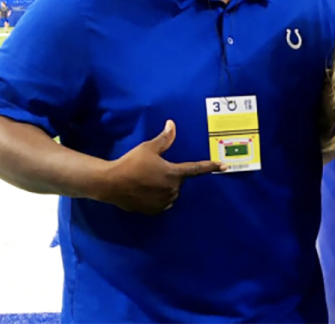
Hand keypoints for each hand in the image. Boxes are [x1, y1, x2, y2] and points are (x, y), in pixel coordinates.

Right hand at [99, 120, 222, 214]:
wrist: (110, 184)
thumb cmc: (131, 163)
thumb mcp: (148, 148)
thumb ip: (164, 139)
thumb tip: (172, 124)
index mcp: (174, 173)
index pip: (196, 169)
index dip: (210, 166)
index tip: (224, 166)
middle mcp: (173, 189)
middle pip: (179, 181)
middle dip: (171, 175)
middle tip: (153, 169)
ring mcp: (164, 202)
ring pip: (171, 192)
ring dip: (165, 187)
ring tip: (146, 180)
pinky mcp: (154, 210)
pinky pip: (162, 203)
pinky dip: (157, 197)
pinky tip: (145, 192)